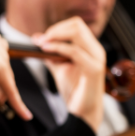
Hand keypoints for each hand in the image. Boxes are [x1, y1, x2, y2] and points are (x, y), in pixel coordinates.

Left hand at [33, 17, 105, 131]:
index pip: (76, 24)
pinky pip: (74, 51)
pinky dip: (57, 48)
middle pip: (77, 25)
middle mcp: (96, 50)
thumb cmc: (73, 89)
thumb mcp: (59, 66)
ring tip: (41, 44)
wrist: (82, 111)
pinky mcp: (94, 69)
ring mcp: (97, 59)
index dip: (58, 27)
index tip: (42, 38)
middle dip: (55, 29)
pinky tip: (45, 50)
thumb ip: (50, 52)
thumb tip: (37, 38)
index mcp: (90, 48)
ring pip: (77, 33)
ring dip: (55, 36)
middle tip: (41, 40)